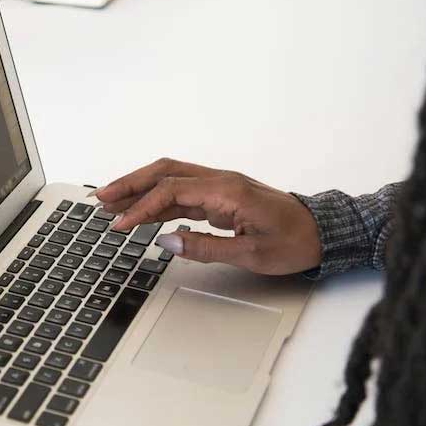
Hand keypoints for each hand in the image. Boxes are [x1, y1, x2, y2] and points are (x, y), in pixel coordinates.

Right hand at [92, 158, 322, 274]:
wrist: (324, 232)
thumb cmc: (295, 242)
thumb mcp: (251, 254)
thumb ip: (205, 247)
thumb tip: (168, 241)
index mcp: (228, 191)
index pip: (172, 191)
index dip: (141, 207)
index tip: (120, 224)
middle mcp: (221, 181)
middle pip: (165, 171)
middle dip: (130, 183)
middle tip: (101, 198)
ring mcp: (221, 186)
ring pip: (171, 177)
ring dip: (140, 187)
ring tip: (112, 201)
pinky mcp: (221, 196)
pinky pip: (182, 191)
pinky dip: (158, 198)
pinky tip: (142, 212)